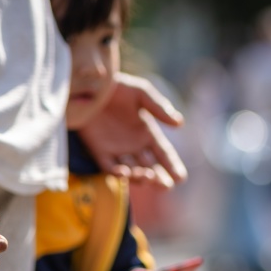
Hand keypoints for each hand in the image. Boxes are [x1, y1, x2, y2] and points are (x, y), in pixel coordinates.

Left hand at [75, 72, 188, 188]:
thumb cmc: (117, 87)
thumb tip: (180, 123)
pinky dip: (117, 173)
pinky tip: (125, 173)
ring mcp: (116, 150)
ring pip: (132, 170)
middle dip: (158, 178)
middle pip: (150, 167)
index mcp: (147, 133)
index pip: (163, 153)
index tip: (180, 178)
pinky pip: (109, 167)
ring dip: (140, 177)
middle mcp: (133, 145)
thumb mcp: (141, 93)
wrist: (89, 86)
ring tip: (148, 177)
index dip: (172, 166)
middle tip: (165, 185)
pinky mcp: (99, 151)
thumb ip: (159, 108)